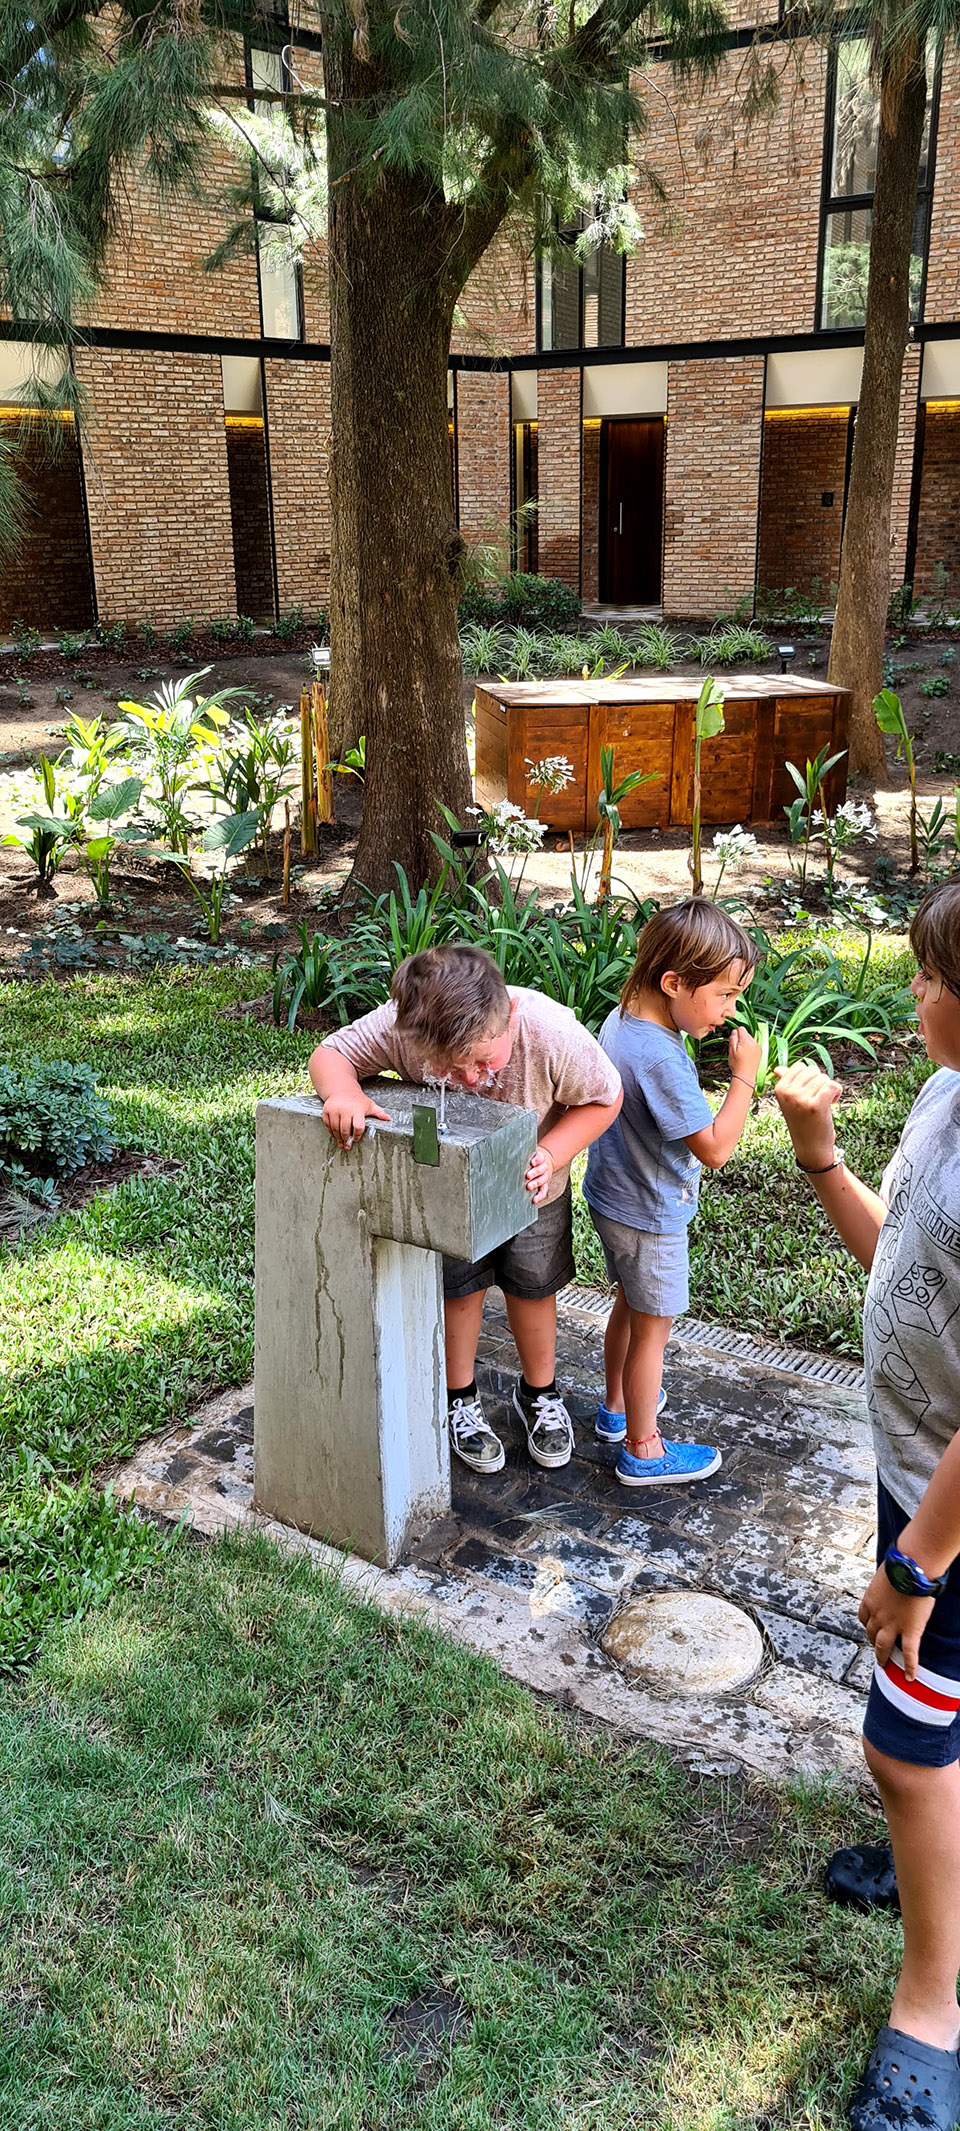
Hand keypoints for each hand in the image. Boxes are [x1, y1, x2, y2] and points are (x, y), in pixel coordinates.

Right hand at [321, 1092, 389, 1149]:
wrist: (341, 1089)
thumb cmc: (357, 1100)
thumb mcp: (369, 1105)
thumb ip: (378, 1112)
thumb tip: (388, 1118)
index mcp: (357, 1109)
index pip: (358, 1126)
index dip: (357, 1135)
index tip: (356, 1139)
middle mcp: (344, 1109)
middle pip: (345, 1129)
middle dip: (346, 1139)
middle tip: (348, 1146)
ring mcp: (334, 1110)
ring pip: (335, 1128)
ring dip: (338, 1138)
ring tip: (341, 1144)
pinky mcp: (326, 1111)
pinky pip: (327, 1125)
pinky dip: (331, 1132)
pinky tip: (335, 1136)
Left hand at [525, 1144, 555, 1205]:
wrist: (544, 1162)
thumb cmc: (531, 1159)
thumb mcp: (528, 1154)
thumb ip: (521, 1155)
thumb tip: (503, 1154)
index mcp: (540, 1158)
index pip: (540, 1157)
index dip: (537, 1160)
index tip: (531, 1162)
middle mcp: (544, 1167)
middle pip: (542, 1169)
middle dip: (535, 1172)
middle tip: (527, 1176)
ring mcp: (545, 1177)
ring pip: (543, 1180)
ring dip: (536, 1183)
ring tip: (528, 1187)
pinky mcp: (545, 1185)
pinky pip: (544, 1191)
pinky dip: (540, 1196)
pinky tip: (534, 1200)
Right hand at [728, 1025, 761, 1087]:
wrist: (745, 1075)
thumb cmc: (737, 1064)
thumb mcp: (731, 1050)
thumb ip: (733, 1038)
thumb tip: (734, 1031)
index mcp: (745, 1041)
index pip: (741, 1029)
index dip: (736, 1033)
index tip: (734, 1041)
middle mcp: (753, 1042)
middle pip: (746, 1033)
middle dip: (741, 1038)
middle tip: (737, 1049)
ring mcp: (757, 1046)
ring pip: (750, 1039)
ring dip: (745, 1043)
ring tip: (742, 1053)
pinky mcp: (759, 1051)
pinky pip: (754, 1044)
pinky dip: (750, 1047)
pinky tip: (747, 1055)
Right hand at [772, 1060, 841, 1170]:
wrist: (811, 1147)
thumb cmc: (803, 1122)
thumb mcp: (791, 1102)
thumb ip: (786, 1083)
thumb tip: (778, 1069)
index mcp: (780, 1089)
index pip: (800, 1066)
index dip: (810, 1078)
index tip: (808, 1093)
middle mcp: (788, 1093)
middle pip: (813, 1070)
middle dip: (819, 1083)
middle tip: (816, 1100)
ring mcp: (801, 1099)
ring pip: (824, 1078)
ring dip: (828, 1089)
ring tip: (823, 1104)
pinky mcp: (816, 1105)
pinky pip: (833, 1085)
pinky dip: (837, 1093)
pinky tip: (832, 1103)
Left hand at [859, 1562, 934, 1679]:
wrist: (912, 1568)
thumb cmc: (900, 1565)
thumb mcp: (885, 1573)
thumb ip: (886, 1582)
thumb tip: (890, 1578)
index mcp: (870, 1600)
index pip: (864, 1617)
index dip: (868, 1624)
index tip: (871, 1627)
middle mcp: (877, 1615)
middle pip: (871, 1633)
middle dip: (873, 1641)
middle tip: (876, 1648)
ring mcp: (893, 1625)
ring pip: (883, 1646)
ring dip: (882, 1657)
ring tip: (884, 1665)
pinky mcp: (910, 1631)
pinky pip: (908, 1653)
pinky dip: (909, 1666)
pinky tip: (909, 1676)